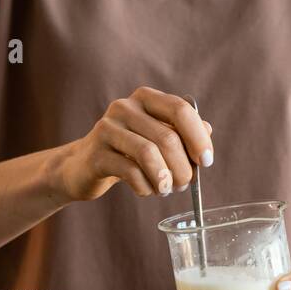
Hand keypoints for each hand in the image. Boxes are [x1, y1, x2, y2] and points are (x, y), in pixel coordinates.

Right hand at [47, 86, 213, 202]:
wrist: (83, 167)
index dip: (198, 138)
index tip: (206, 162)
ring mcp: (107, 129)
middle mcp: (124, 107)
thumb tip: (207, 131)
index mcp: (145, 98)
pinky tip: (146, 191)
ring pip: (148, 154)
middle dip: (182, 167)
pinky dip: (145, 187)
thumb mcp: (156, 139)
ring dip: (164, 179)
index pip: (180, 110)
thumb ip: (182, 133)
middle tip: (184, 185)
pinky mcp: (96, 154)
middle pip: (167, 137)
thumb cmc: (128, 153)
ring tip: (166, 190)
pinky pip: (130, 171)